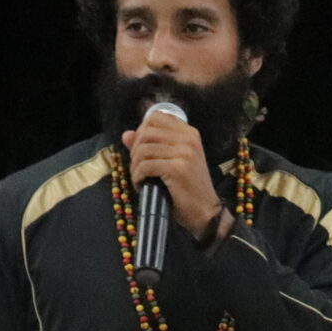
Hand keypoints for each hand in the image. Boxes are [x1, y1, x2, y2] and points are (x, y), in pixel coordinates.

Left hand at [122, 107, 223, 241]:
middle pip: (146, 132)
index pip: (156, 118)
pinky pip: (145, 166)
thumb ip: (150, 145)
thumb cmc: (188, 188)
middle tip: (138, 167)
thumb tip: (126, 134)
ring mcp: (184, 152)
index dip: (141, 131)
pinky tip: (141, 185)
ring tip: (140, 177)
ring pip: (143, 149)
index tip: (141, 149)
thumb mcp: (172, 162)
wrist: (205, 212)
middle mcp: (188, 139)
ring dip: (135, 166)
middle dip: (135, 150)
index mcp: (189, 133)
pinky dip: (138, 177)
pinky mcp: (177, 168)